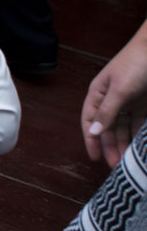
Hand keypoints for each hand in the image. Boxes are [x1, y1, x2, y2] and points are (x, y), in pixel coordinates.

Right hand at [82, 29, 146, 166]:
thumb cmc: (136, 64)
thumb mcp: (120, 90)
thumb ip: (107, 112)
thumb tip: (93, 132)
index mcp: (98, 94)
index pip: (90, 121)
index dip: (91, 139)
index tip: (95, 158)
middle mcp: (111, 99)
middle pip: (107, 127)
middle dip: (110, 146)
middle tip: (115, 166)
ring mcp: (128, 101)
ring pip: (123, 128)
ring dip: (125, 144)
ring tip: (128, 161)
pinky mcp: (143, 103)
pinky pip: (138, 123)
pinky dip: (138, 135)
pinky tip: (139, 146)